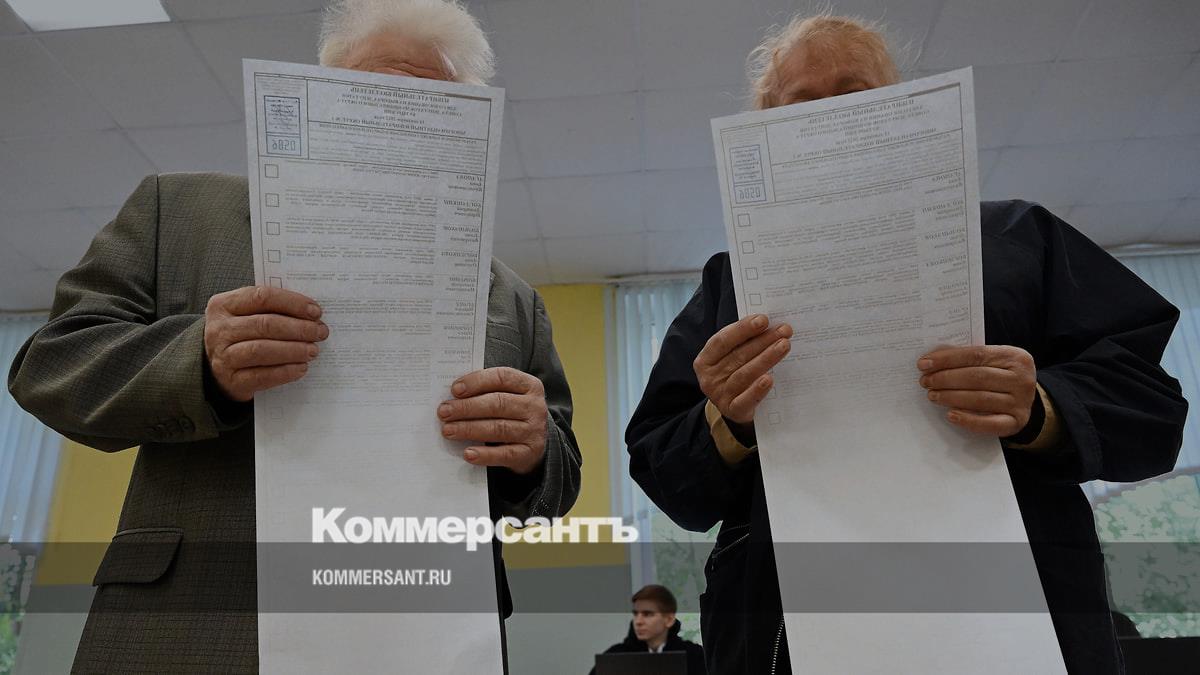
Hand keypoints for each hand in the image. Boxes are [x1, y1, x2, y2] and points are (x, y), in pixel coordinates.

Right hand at [203, 286, 327, 401]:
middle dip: (298, 328)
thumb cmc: (242, 335)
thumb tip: (311, 313)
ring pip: (261, 350)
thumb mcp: (247, 316)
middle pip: (264, 324)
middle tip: (320, 332)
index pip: (262, 297)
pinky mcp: (231, 380)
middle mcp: (220, 329)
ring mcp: (223, 356)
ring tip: (313, 350)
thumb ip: (272, 309)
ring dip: (293, 350)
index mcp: (224, 305)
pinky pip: (261, 376)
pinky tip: (301, 368)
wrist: (218, 369)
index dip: (292, 303)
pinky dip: (285, 371)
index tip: (315, 311)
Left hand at [438, 367, 547, 473]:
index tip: (454, 390)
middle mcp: (534, 407)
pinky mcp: (529, 453)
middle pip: (498, 403)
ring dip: (469, 429)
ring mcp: (534, 431)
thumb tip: (452, 395)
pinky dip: (484, 455)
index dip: (477, 381)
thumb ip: (485, 392)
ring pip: (498, 428)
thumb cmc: (511, 414)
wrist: (533, 445)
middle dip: (467, 407)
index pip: (502, 377)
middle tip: (444, 412)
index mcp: (529, 385)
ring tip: (448, 430)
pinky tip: (467, 453)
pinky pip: (504, 454)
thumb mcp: (506, 396)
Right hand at [694, 314, 792, 425]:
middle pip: (738, 355)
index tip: (763, 319)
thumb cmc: (736, 374)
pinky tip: (769, 379)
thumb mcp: (733, 358)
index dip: (743, 329)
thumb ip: (744, 343)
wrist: (736, 408)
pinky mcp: (732, 411)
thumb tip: (768, 325)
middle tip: (783, 331)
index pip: (722, 340)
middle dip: (763, 341)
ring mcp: (719, 395)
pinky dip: (757, 389)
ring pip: (744, 374)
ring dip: (766, 358)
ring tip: (784, 345)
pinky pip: (745, 400)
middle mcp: (709, 378)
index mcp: (705, 360)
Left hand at [918, 345, 1036, 436]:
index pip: (976, 354)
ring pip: (980, 399)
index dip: (947, 359)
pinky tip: (950, 415)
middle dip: (946, 379)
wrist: (1024, 399)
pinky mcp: (1017, 422)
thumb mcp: (992, 361)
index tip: (924, 364)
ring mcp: (1021, 402)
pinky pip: (990, 423)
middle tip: (926, 382)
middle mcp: (1021, 378)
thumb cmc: (1000, 376)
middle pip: (977, 377)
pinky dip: (968, 420)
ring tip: (933, 396)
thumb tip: (932, 361)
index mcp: (1014, 356)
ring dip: (951, 397)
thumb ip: (968, 359)